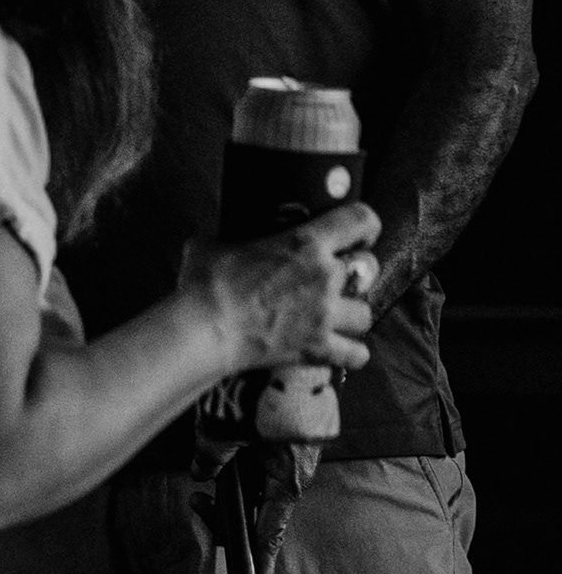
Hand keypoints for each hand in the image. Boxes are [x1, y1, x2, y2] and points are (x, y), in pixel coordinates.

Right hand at [195, 193, 380, 383]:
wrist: (205, 328)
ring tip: (336, 316)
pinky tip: (339, 349)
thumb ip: (227, 241)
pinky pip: (357, 354)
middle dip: (356, 273)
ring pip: (366, 314)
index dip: (366, 225)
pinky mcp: (318, 348)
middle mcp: (325, 276)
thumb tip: (217, 244)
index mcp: (305, 243)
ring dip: (353, 314)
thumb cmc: (206, 284)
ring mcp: (326, 315)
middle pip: (368, 268)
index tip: (359, 235)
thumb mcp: (211, 246)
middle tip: (337, 279)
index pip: (360, 220)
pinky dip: (351, 353)